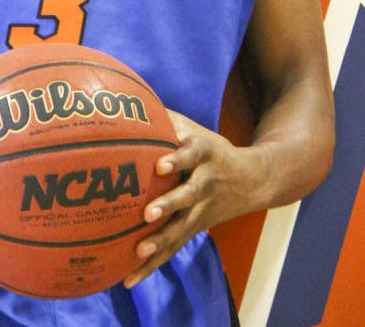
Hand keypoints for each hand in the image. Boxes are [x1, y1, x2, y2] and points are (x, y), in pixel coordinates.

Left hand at [124, 110, 264, 287]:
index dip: (177, 159)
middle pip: (187, 196)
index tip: (161, 164)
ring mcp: (202, 210)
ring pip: (182, 228)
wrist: (253, 179)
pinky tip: (127, 279)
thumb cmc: (208, 148)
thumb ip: (165, 118)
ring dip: (161, 242)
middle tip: (147, 213)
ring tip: (138, 251)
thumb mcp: (194, 128)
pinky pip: (173, 249)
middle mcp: (205, 183)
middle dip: (168, 205)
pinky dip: (152, 265)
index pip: (191, 155)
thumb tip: (127, 102)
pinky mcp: (195, 229)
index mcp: (203, 154)